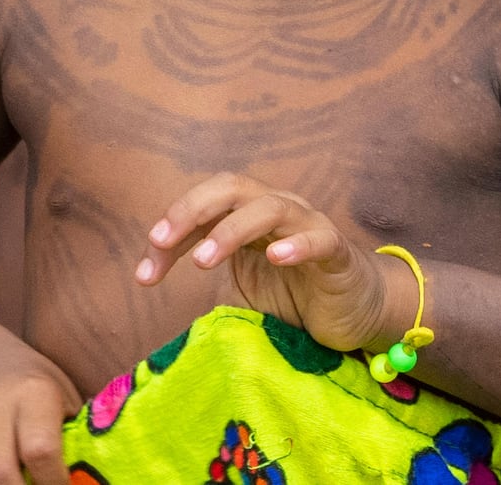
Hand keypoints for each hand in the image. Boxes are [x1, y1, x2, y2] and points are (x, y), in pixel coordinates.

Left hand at [138, 174, 421, 363]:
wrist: (355, 312)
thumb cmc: (294, 295)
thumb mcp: (240, 287)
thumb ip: (207, 276)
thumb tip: (150, 278)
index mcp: (246, 213)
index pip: (201, 208)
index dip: (171, 231)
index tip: (145, 271)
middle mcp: (274, 208)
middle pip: (230, 188)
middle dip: (191, 210)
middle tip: (162, 241)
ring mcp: (307, 224)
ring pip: (268, 208)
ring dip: (231, 230)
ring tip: (204, 259)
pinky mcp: (338, 251)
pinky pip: (318, 238)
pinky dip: (296, 244)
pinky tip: (276, 257)